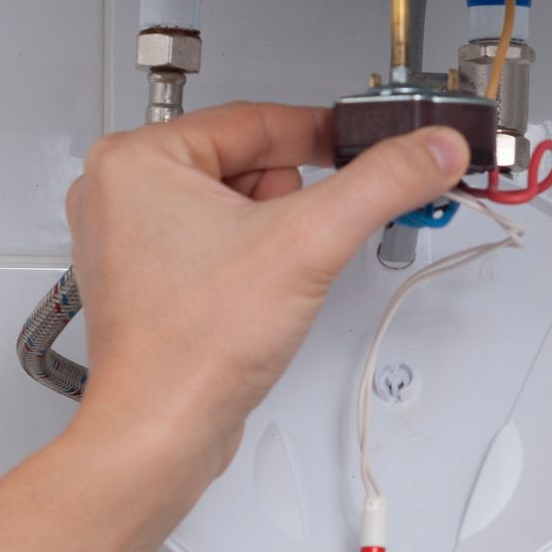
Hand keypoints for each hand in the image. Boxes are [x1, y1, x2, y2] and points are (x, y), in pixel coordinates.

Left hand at [61, 102, 467, 495]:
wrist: (162, 431)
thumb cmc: (192, 348)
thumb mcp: (309, 243)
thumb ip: (383, 184)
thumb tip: (432, 150)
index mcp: (135, 159)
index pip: (256, 119)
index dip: (322, 136)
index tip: (365, 149)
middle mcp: (119, 191)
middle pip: (247, 161)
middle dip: (290, 201)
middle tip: (297, 243)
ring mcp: (129, 238)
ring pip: (235, 204)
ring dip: (272, 234)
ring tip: (268, 278)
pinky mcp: (148, 278)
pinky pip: (216, 242)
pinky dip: (249, 262)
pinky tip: (250, 299)